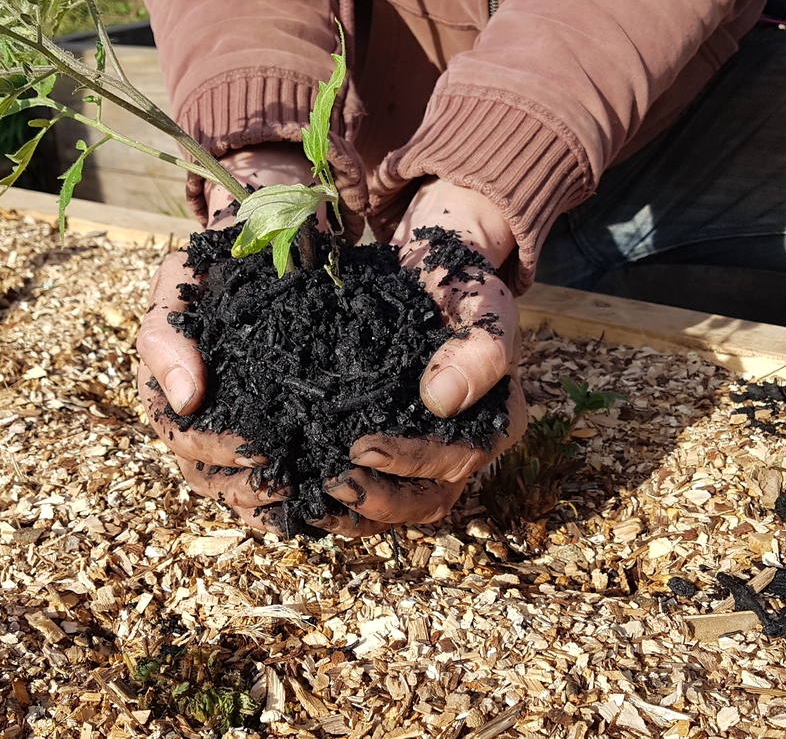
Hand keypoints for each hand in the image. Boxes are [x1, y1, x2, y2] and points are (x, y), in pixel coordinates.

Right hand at [136, 143, 313, 532]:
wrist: (267, 239)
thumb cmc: (219, 265)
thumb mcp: (181, 280)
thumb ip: (167, 333)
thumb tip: (186, 398)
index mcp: (173, 390)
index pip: (181, 438)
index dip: (214, 452)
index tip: (259, 450)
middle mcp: (203, 418)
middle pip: (207, 476)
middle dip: (245, 488)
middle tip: (291, 481)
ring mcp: (239, 428)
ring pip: (240, 489)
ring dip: (269, 502)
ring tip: (310, 495)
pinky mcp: (281, 430)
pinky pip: (278, 482)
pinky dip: (295, 500)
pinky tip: (325, 505)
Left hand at [311, 179, 528, 536]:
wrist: (433, 272)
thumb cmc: (463, 288)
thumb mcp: (483, 305)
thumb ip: (479, 348)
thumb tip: (441, 400)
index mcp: (493, 426)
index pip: (456, 461)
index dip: (411, 463)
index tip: (364, 448)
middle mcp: (460, 450)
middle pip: (424, 502)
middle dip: (376, 501)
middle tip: (329, 483)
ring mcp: (422, 455)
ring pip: (392, 506)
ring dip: (349, 512)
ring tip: (305, 498)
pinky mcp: (386, 447)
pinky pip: (363, 487)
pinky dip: (329, 494)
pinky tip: (292, 489)